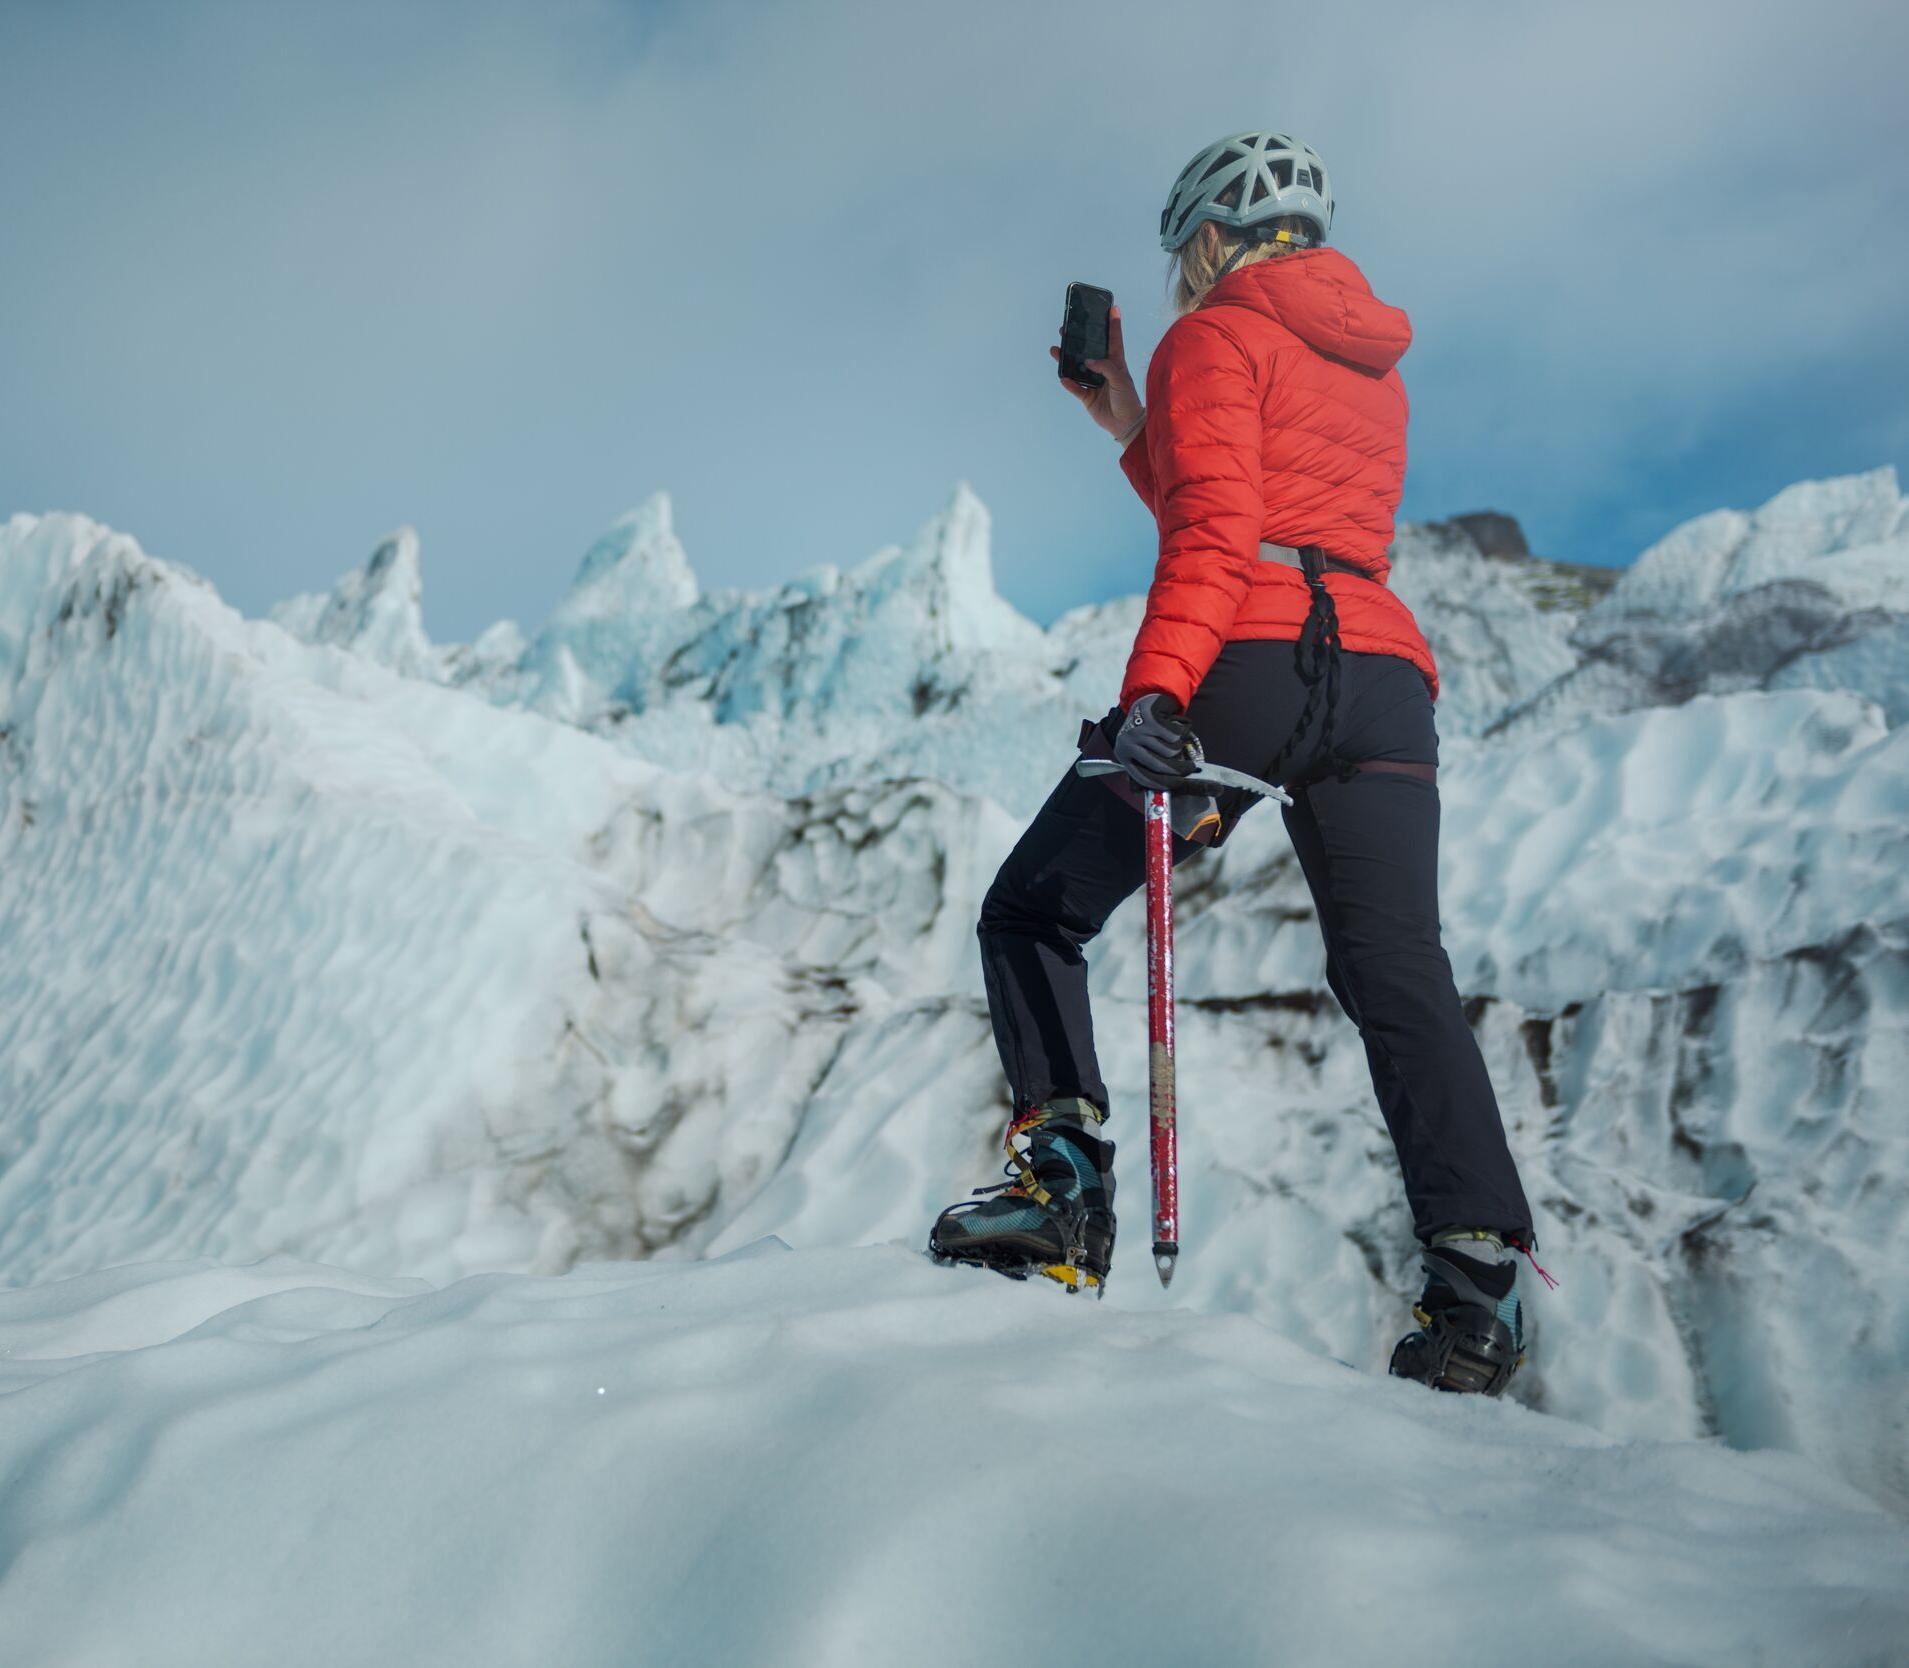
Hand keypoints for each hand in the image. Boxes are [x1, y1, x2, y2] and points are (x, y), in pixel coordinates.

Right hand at [1051, 304, 1141, 439]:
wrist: (1125, 424)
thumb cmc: (1128, 399)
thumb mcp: (1120, 379)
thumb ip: (1105, 367)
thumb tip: (1088, 361)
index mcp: (1116, 363)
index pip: (1114, 340)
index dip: (1113, 324)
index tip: (1112, 308)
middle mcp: (1103, 370)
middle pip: (1089, 351)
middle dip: (1079, 340)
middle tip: (1067, 329)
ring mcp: (1094, 382)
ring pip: (1077, 367)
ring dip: (1067, 359)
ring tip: (1056, 349)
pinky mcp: (1087, 396)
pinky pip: (1075, 388)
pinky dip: (1069, 383)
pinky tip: (1064, 377)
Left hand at [1113, 693, 1197, 789]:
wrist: (1145, 701)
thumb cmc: (1146, 731)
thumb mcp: (1141, 748)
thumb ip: (1149, 765)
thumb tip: (1168, 786)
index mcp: (1123, 755)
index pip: (1144, 777)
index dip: (1162, 783)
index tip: (1178, 784)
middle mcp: (1128, 744)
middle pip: (1159, 766)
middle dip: (1180, 769)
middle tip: (1191, 768)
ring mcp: (1139, 731)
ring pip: (1170, 750)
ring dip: (1178, 746)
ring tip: (1174, 739)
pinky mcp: (1151, 719)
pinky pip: (1175, 736)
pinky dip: (1181, 732)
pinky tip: (1175, 727)